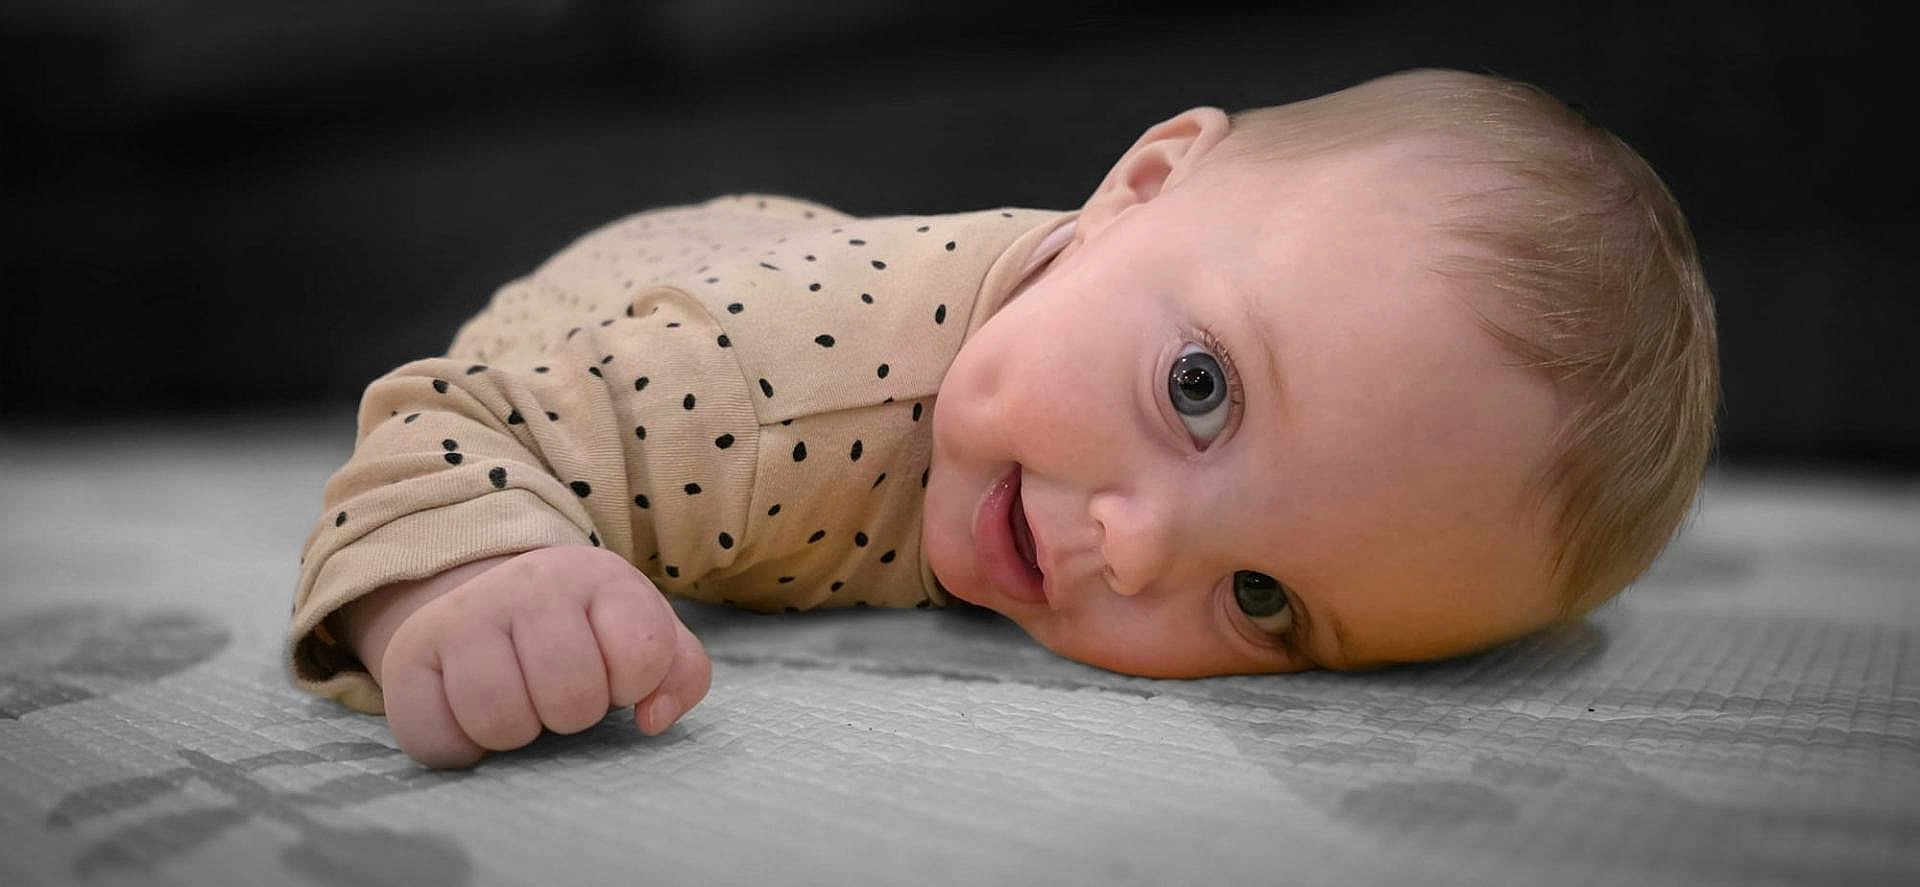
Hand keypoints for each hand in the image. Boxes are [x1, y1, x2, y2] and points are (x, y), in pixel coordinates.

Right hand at [367, 546, 710, 767]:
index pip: (642, 654)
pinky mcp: (407, 654)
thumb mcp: (645, 636)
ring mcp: (463, 615)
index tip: (616, 677)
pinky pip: (438, 739)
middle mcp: (529, 584)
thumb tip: (652, 720)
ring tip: (518, 702)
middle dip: (573, 714)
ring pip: (502, 721)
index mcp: (599, 577)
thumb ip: (680, 673)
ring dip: (517, 733)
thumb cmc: (584, 632)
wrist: (488, 600)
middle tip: (558, 693)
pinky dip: (459, 747)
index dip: (632, 685)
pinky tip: (470, 717)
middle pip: (572, 699)